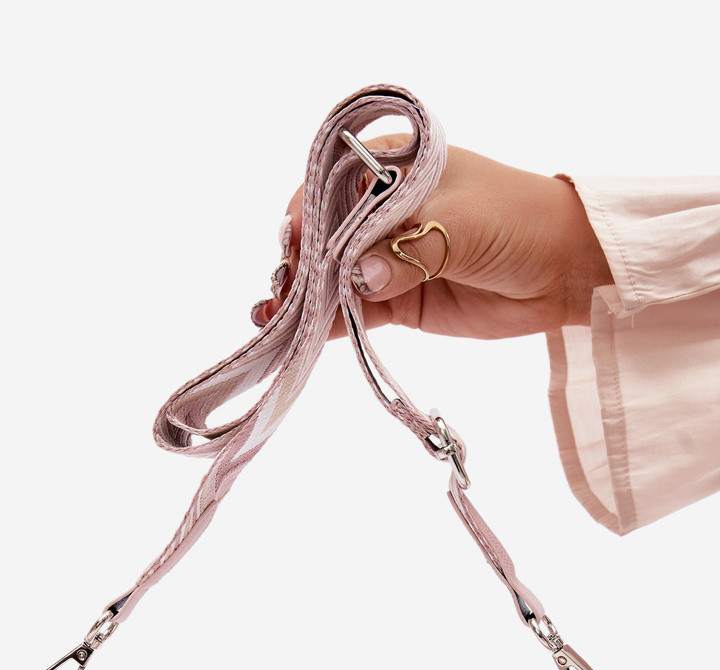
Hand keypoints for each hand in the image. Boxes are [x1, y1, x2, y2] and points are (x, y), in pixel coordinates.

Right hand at [253, 135, 613, 340]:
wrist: (563, 269)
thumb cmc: (518, 220)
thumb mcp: (463, 222)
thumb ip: (410, 249)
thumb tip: (361, 278)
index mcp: (392, 167)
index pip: (331, 185)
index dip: (308, 215)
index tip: (296, 246)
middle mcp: (380, 210)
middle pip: (322, 236)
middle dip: (298, 264)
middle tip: (283, 292)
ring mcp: (386, 258)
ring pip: (331, 278)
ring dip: (303, 299)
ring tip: (274, 320)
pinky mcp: (396, 301)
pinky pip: (351, 312)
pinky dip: (326, 324)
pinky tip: (297, 335)